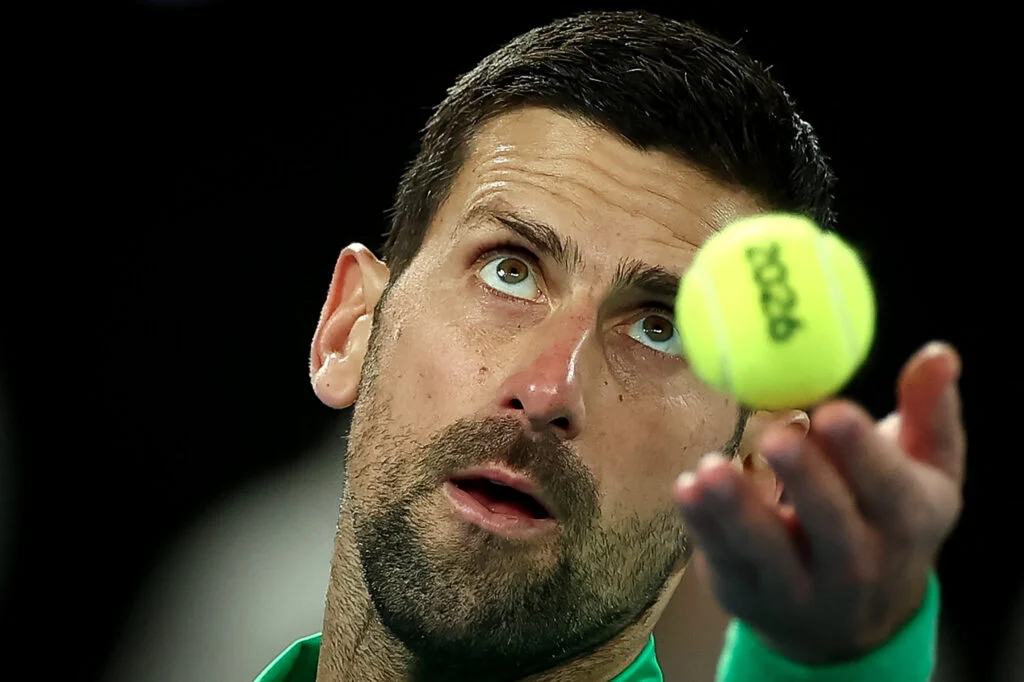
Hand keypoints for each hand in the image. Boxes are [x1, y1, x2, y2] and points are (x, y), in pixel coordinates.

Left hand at [674, 341, 965, 663]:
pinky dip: (703, 527)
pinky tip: (687, 489)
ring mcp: (802, 588)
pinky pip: (725, 561)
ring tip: (710, 468)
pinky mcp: (750, 595)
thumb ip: (928, 411)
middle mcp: (860, 566)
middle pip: (832, 525)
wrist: (850, 622)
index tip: (833, 411)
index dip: (863, 453)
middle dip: (805, 480)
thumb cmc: (887, 517)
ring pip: (769, 552)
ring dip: (737, 510)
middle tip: (776, 436)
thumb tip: (940, 352)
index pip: (890, 490)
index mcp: (908, 523)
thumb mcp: (923, 469)